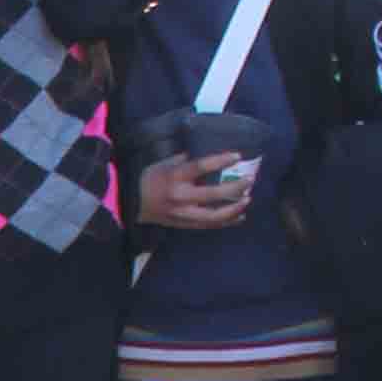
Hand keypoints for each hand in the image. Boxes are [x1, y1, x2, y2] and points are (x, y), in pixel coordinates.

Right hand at [136, 151, 255, 229]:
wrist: (132, 204)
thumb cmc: (149, 180)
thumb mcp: (164, 164)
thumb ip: (185, 160)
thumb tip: (206, 155)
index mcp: (174, 177)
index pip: (200, 167)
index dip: (220, 161)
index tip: (238, 156)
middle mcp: (180, 196)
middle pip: (213, 194)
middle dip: (234, 188)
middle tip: (249, 181)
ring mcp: (182, 213)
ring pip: (214, 215)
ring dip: (234, 209)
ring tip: (247, 200)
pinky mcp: (184, 224)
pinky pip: (209, 225)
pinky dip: (226, 222)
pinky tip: (239, 216)